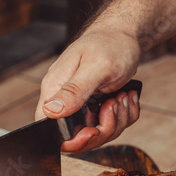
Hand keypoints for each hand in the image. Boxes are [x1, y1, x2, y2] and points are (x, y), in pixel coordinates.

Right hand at [36, 24, 142, 153]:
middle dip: (103, 129)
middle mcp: (65, 101)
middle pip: (78, 138)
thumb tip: (51, 111)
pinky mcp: (96, 107)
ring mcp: (81, 106)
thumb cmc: (109, 44)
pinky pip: (111, 126)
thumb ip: (74, 90)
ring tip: (122, 96)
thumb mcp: (95, 67)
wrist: (124, 35)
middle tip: (114, 104)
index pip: (49, 129)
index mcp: (55, 90)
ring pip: (98, 134)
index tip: (94, 130)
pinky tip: (126, 97)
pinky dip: (124, 115)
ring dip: (118, 120)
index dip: (73, 140)